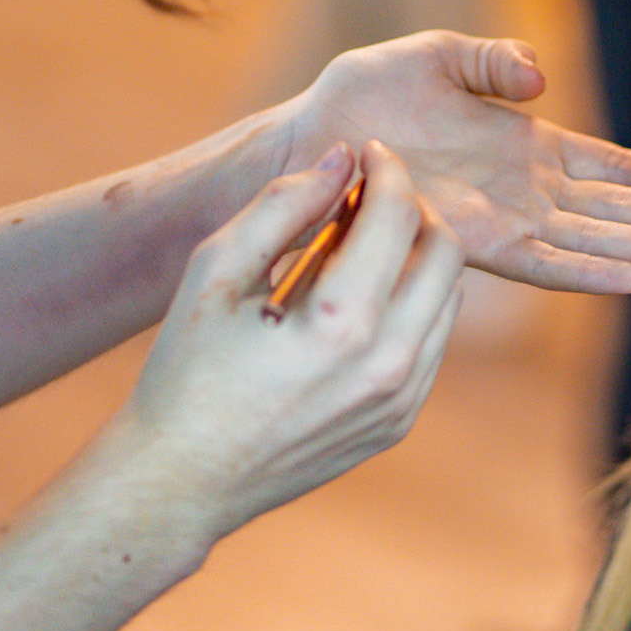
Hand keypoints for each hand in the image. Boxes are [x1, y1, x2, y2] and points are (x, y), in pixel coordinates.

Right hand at [117, 140, 463, 546]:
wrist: (183, 478)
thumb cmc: (188, 368)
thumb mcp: (216, 270)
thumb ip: (282, 204)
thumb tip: (342, 159)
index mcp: (340, 320)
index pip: (398, 214)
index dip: (388, 170)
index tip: (369, 153)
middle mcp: (386, 362)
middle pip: (445, 251)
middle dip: (415, 207)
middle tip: (373, 195)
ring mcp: (400, 397)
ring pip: (448, 296)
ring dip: (417, 256)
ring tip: (361, 245)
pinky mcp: (399, 420)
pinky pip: (431, 341)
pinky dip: (411, 304)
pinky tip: (360, 298)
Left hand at [286, 31, 630, 293]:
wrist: (311, 138)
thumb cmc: (366, 95)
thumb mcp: (437, 56)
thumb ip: (492, 60)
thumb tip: (540, 74)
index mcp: (525, 146)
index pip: (608, 165)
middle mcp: (524, 191)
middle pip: (617, 209)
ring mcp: (504, 220)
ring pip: (593, 240)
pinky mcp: (475, 241)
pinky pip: (542, 261)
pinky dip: (589, 270)